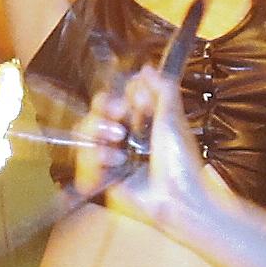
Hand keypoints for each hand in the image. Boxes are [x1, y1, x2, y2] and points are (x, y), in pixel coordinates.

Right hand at [90, 65, 216, 225]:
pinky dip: (94, 160)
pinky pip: (83, 160)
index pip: (118, 97)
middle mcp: (125, 137)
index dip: (123, 95)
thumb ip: (162, 89)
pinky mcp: (101, 176)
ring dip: (99, 134)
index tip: (138, 100)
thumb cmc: (182, 163)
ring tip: (118, 148)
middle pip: (97, 111)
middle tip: (120, 114)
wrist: (178, 197)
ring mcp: (111, 156)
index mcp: (141, 122)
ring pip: (85, 132)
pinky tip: (113, 165)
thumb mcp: (173, 118)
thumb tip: (146, 69)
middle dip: (106, 108)